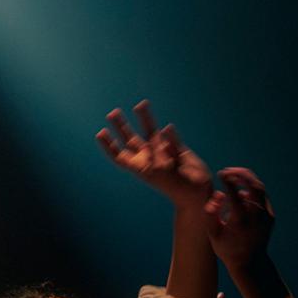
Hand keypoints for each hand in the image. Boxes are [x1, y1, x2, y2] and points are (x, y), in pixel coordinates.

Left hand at [97, 100, 211, 207]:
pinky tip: (168, 129)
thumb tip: (164, 129)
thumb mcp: (162, 171)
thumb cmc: (175, 186)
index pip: (118, 155)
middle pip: (130, 139)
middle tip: (112, 113)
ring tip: (141, 104)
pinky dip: (169, 134)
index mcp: (139, 166)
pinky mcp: (177, 148)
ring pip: (150, 131)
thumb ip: (160, 150)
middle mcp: (148, 157)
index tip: (100, 133)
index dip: (109, 145)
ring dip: (145, 118)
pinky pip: (171, 137)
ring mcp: (162, 151)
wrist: (196, 192)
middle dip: (121, 126)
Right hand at [204, 168, 274, 268]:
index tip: (220, 175)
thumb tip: (217, 195)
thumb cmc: (227, 248)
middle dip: (241, 174)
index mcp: (239, 220)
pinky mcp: (270, 217)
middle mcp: (255, 216)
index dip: (228, 180)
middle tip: (229, 171)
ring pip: (260, 189)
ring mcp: (266, 216)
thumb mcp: (213, 234)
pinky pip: (262, 198)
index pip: (235, 192)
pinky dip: (253, 191)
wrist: (250, 262)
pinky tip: (242, 192)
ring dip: (248, 180)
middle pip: (253, 186)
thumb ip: (211, 213)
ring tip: (235, 177)